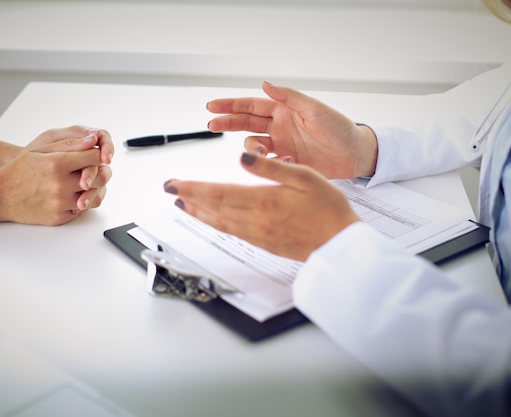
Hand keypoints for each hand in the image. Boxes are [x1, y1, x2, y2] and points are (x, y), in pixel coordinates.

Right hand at [21, 125, 113, 210]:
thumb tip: (93, 139)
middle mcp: (60, 185)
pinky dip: (80, 202)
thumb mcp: (41, 150)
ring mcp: (60, 203)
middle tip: (91, 169)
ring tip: (82, 182)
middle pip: (98, 178)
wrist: (0, 196)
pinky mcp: (60, 217)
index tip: (94, 155)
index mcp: (57, 164)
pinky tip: (71, 195)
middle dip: (98, 172)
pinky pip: (82, 210)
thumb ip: (69, 144)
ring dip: (92, 189)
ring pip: (93, 196)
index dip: (97, 155)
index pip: (93, 157)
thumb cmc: (20, 170)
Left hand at [163, 152, 359, 260]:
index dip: (192, 188)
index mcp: (264, 201)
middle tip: (170, 189)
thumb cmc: (328, 209)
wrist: (340, 244)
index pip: (218, 192)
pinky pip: (231, 232)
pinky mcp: (262, 243)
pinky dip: (215, 223)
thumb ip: (271, 166)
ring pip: (219, 222)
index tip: (174, 183)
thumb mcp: (305, 177)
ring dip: (198, 212)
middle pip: (213, 208)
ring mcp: (257, 234)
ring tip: (183, 203)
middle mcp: (255, 221)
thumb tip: (242, 156)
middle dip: (188, 197)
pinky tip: (210, 218)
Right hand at [207, 81, 377, 178]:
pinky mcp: (287, 163)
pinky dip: (267, 165)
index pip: (251, 106)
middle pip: (245, 123)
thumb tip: (265, 85)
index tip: (213, 106)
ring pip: (254, 145)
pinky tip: (278, 163)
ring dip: (252, 149)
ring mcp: (281, 145)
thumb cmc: (339, 128)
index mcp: (284, 110)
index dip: (231, 105)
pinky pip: (268, 164)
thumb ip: (289, 97)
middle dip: (227, 122)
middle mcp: (279, 127)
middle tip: (211, 124)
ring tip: (262, 152)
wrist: (354, 154)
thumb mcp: (315, 109)